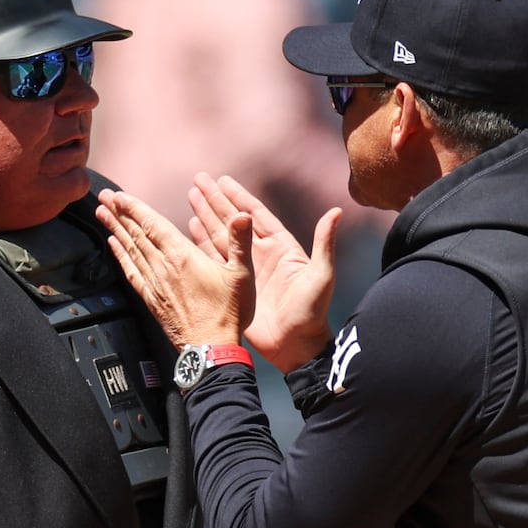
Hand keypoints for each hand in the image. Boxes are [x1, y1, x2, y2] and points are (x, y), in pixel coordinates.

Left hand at [96, 187, 252, 349]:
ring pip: (130, 250)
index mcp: (183, 257)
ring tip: (102, 213)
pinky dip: (120, 256)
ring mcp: (155, 284)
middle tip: (104, 196)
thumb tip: (243, 214)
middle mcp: (163, 268)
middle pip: (136, 234)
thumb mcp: (242, 274)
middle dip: (119, 213)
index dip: (134, 208)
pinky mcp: (151, 299)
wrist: (211, 350)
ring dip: (115, 229)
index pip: (153, 225)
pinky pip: (130, 272)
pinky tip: (113, 246)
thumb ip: (240, 241)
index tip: (119, 195)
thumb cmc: (228, 314)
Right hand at [188, 173, 338, 371]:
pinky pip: (215, 259)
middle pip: (234, 220)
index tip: (223, 180)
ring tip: (191, 198)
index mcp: (281, 247)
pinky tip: (191, 228)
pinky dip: (202, 243)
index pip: (256, 214)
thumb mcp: (322, 276)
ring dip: (206, 217)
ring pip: (221, 236)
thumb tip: (336, 211)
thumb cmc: (312, 313)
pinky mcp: (235, 285)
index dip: (239, 196)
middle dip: (216, 200)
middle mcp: (261, 254)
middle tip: (198, 181)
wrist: (296, 347)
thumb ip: (325, 243)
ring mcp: (246, 270)